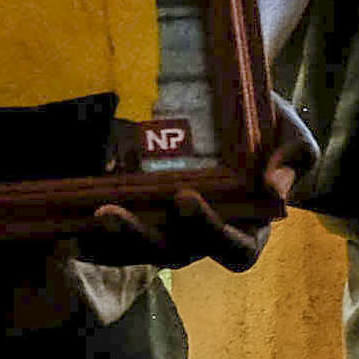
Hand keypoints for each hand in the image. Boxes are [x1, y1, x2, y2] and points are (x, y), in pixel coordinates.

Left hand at [68, 100, 317, 274]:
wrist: (230, 105)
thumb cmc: (267, 126)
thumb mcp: (293, 137)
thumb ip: (293, 159)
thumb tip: (274, 190)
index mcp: (248, 229)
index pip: (234, 249)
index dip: (208, 231)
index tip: (184, 198)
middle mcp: (203, 238)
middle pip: (173, 253)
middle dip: (139, 237)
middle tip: (109, 212)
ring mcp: (169, 230)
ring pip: (138, 249)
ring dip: (107, 240)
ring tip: (81, 216)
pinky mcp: (141, 217)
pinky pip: (114, 239)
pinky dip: (91, 236)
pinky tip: (65, 224)